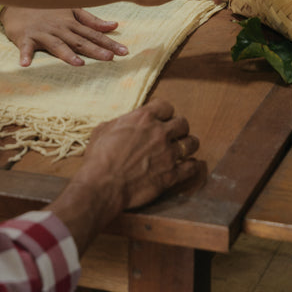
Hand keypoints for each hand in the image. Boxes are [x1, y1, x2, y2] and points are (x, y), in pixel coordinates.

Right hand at [0, 6, 127, 66]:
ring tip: (78, 64)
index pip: (94, 34)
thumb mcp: (71, 10)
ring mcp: (43, 33)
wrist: (18, 0)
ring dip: (67, 54)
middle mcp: (60, 29)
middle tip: (110, 58)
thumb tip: (114, 25)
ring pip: (57, 45)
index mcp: (71, 23)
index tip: (124, 51)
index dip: (109, 43)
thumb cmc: (47, 7)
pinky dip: (25, 56)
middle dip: (95, 50)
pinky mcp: (25, 38)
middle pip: (80, 41)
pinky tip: (25, 65)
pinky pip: (25, 48)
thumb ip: (92, 20)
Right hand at [77, 99, 199, 211]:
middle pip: (183, 123)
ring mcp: (168, 154)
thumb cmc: (99, 157)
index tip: (162, 117)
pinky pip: (191, 167)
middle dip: (179, 127)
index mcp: (144, 118)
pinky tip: (190, 165)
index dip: (164, 112)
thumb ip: (119, 123)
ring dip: (189, 144)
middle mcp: (160, 133)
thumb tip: (122, 124)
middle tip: (175, 133)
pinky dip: (192, 166)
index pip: (166, 106)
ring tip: (185, 147)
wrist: (103, 184)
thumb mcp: (103, 130)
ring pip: (192, 143)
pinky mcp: (171, 175)